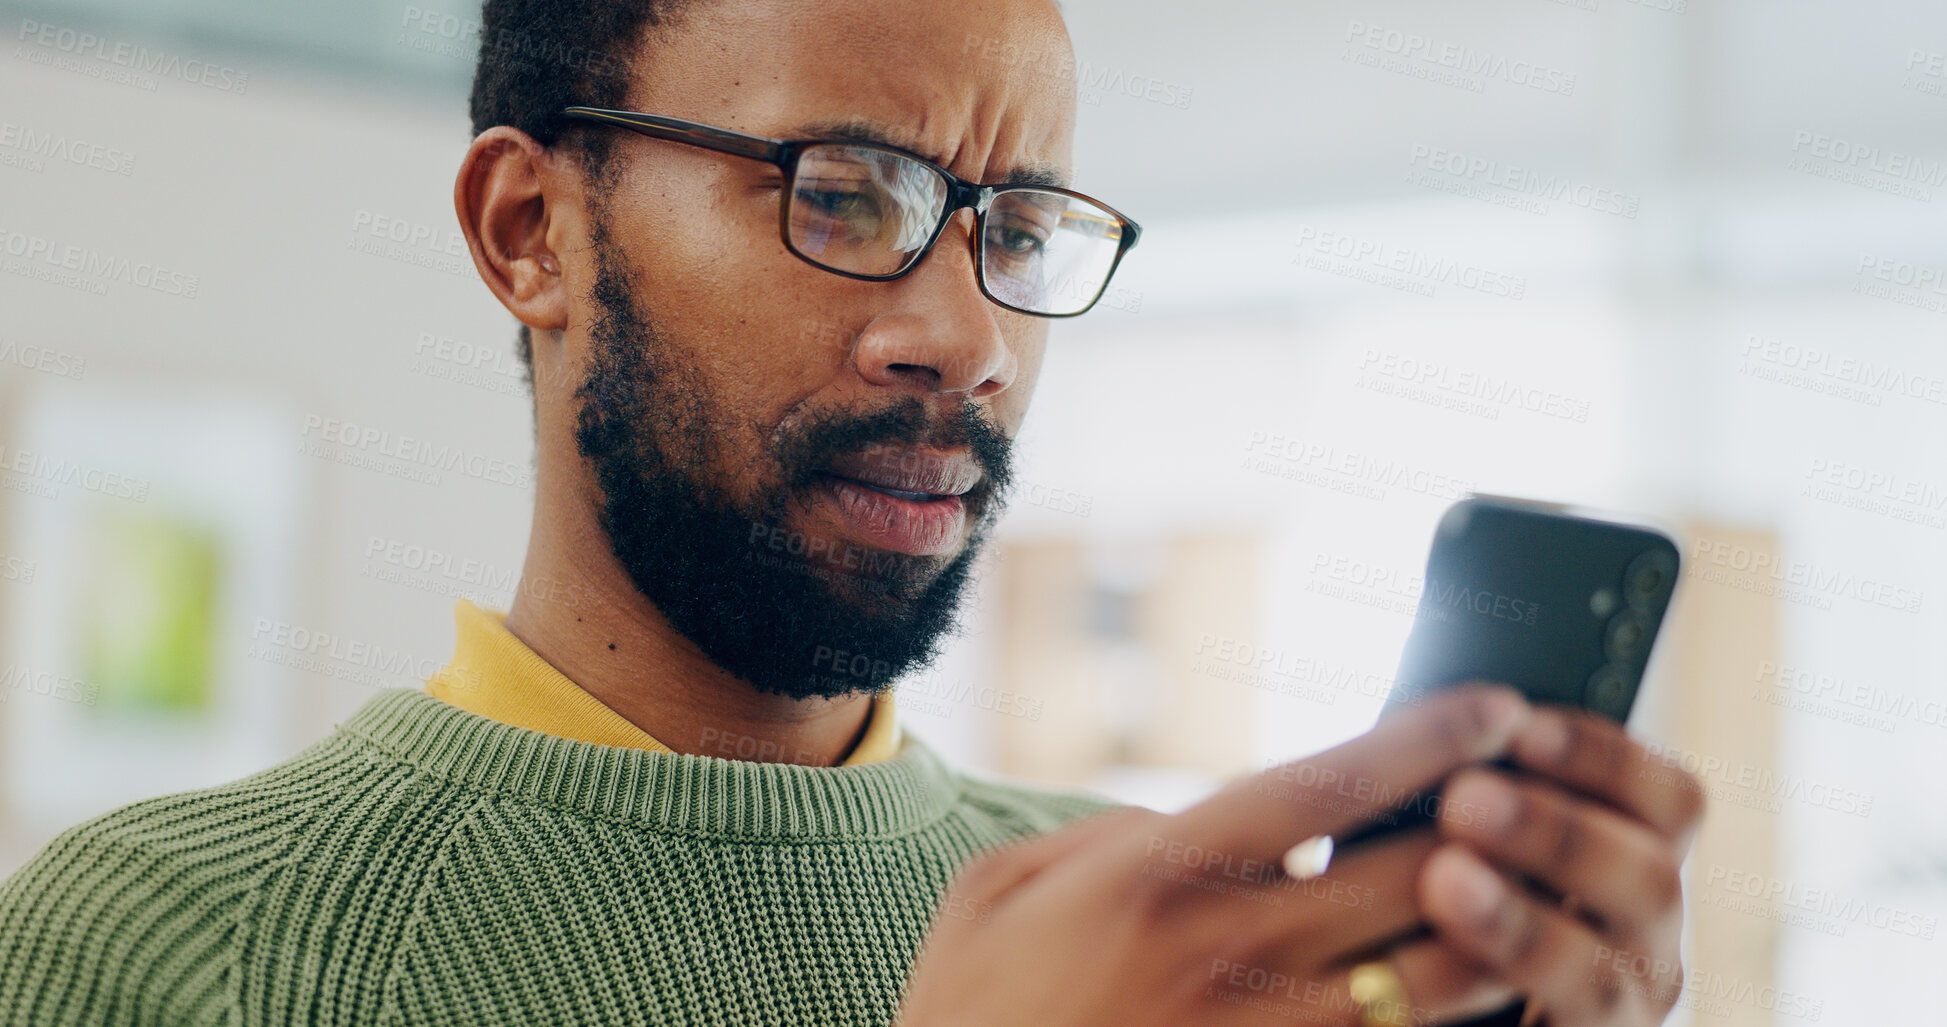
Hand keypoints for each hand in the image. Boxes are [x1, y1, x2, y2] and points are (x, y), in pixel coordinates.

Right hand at [895, 685, 1545, 1026]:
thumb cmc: (968, 1008)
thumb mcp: (997, 889)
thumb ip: (1104, 836)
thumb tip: (1190, 820)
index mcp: (1153, 875)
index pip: (1322, 786)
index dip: (1424, 739)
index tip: (1494, 704)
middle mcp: (1215, 955)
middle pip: (1400, 879)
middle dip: (1491, 827)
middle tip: (1547, 786)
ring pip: (1424, 988)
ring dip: (1495, 935)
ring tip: (1540, 893)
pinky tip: (1487, 997)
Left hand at [1419, 706, 1706, 1024]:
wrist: (1414, 998)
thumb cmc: (1439, 900)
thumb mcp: (1470, 835)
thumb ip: (1478, 794)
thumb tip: (1446, 727)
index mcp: (1635, 859)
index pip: (1669, 800)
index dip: (1604, 758)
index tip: (1521, 726)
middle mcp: (1646, 935)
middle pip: (1651, 877)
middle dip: (1556, 833)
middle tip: (1464, 800)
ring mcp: (1621, 1005)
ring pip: (1600, 969)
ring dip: (1520, 921)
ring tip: (1443, 879)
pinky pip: (1565, 1025)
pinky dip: (1504, 982)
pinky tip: (1428, 959)